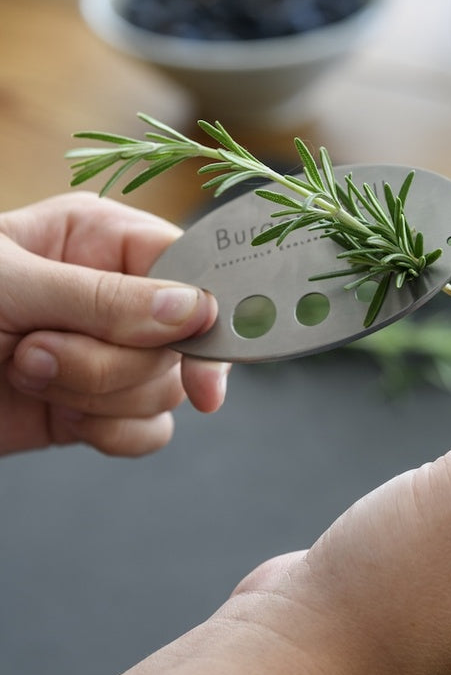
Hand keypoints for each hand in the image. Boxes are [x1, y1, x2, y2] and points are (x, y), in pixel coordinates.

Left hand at [0, 192, 227, 457]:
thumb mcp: (9, 284)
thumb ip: (102, 298)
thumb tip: (193, 311)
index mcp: (101, 239)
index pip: (190, 266)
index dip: (206, 310)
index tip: (201, 351)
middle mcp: (116, 295)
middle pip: (180, 341)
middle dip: (113, 360)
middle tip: (40, 349)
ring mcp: (108, 354)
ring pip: (166, 390)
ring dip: (98, 395)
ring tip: (27, 371)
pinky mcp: (95, 408)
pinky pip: (148, 432)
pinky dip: (112, 434)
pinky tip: (64, 419)